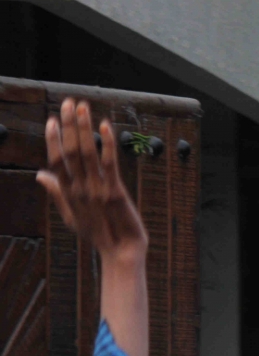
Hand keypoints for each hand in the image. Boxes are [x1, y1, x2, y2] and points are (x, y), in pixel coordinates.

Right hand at [40, 99, 146, 259]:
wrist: (121, 251)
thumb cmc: (97, 233)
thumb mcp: (71, 214)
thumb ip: (57, 193)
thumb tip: (40, 174)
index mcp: (68, 193)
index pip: (56, 161)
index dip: (53, 140)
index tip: (51, 120)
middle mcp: (80, 189)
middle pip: (71, 151)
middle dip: (69, 125)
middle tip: (68, 103)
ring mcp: (97, 190)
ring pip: (88, 154)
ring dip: (84, 128)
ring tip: (82, 107)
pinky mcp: (115, 192)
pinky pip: (110, 164)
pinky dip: (107, 144)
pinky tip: (105, 126)